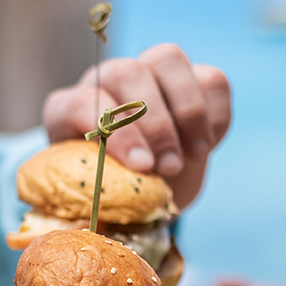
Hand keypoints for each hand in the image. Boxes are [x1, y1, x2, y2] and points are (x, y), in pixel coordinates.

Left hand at [41, 43, 230, 208]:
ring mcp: (148, 71)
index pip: (85, 102)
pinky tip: (206, 146)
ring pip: (168, 59)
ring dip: (187, 110)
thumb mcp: (95, 200)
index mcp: (69, 108)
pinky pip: (210, 78)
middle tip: (168, 168)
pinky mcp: (190, 78)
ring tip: (194, 155)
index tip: (141, 167)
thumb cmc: (111, 194)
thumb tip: (89, 226)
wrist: (142, 183)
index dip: (116, 132)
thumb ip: (91, 203)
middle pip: (127, 72)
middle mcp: (106, 80)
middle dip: (154, 124)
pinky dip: (215, 114)